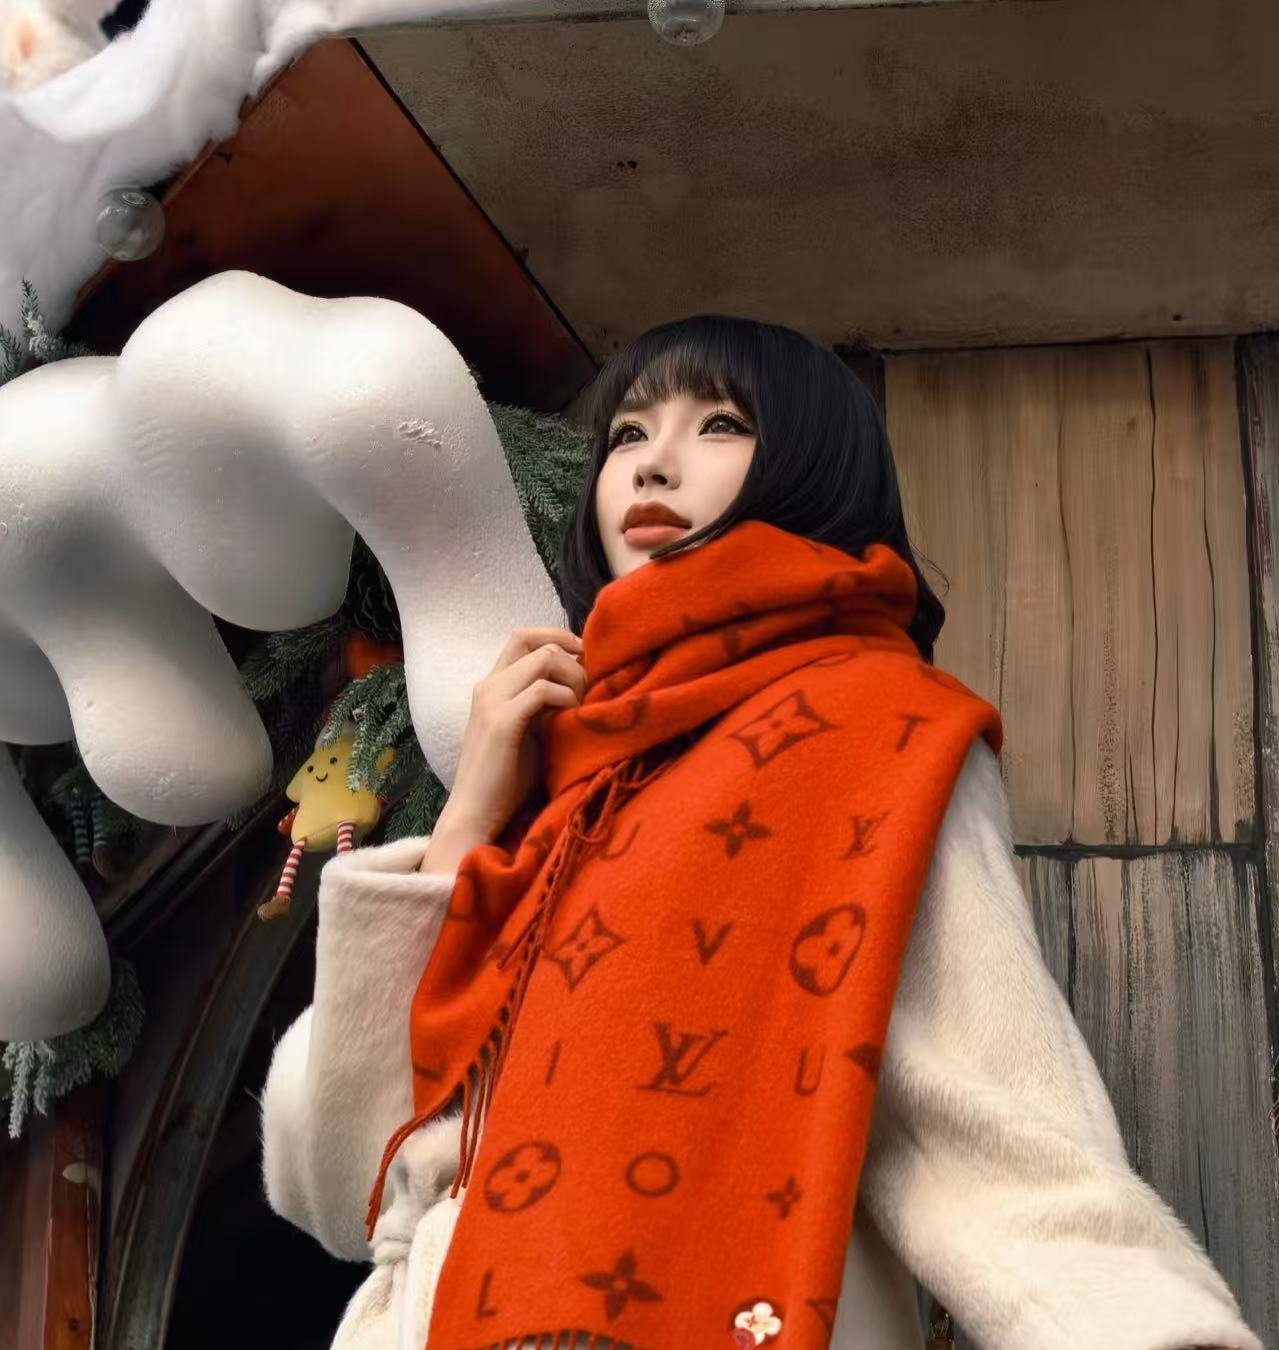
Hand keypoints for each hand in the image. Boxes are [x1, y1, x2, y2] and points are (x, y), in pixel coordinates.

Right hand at [437, 625, 585, 848]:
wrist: (476, 814)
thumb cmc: (507, 780)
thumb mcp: (531, 730)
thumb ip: (545, 704)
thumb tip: (583, 682)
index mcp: (493, 686)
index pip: (523, 637)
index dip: (557, 638)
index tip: (584, 659)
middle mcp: (488, 685)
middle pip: (537, 642)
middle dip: (572, 658)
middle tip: (589, 689)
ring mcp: (492, 701)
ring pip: (544, 658)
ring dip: (574, 677)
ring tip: (582, 706)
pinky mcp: (501, 722)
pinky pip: (543, 690)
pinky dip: (567, 698)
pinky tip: (573, 718)